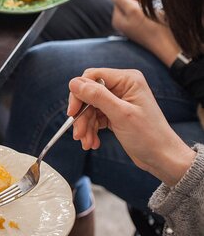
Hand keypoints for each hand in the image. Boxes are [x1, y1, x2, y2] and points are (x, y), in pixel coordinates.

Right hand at [68, 69, 195, 186]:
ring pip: (89, 108)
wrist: (162, 158)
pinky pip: (95, 117)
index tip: (73, 112)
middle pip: (88, 94)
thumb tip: (74, 83)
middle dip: (82, 116)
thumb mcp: (121, 115)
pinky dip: (91, 130)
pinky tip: (93, 142)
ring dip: (85, 126)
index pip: (91, 77)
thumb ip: (97, 96)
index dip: (79, 93)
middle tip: (78, 134)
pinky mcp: (115, 113)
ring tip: (86, 143)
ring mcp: (118, 100)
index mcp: (127, 80)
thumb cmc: (149, 136)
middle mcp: (122, 87)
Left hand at [110, 0, 179, 65]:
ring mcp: (132, 26)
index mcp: (116, 19)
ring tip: (153, 15)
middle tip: (148, 9)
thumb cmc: (152, 28)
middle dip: (139, 1)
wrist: (169, 45)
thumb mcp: (133, 11)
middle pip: (128, 2)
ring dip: (147, 6)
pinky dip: (151, 12)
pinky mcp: (143, 28)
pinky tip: (156, 19)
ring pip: (138, 7)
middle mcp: (122, 23)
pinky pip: (145, 14)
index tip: (142, 1)